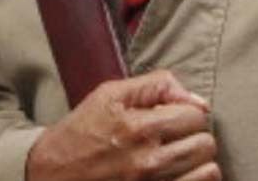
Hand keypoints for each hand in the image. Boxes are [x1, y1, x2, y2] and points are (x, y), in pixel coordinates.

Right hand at [25, 68, 220, 180]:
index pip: (196, 116)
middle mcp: (147, 163)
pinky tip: (179, 175)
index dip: (188, 112)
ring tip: (180, 157)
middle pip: (206, 144)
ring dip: (197, 162)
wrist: (49, 176)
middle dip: (195, 136)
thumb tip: (198, 99)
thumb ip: (157, 85)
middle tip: (177, 137)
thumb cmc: (82, 131)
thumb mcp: (110, 94)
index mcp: (139, 128)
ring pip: (208, 173)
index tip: (174, 116)